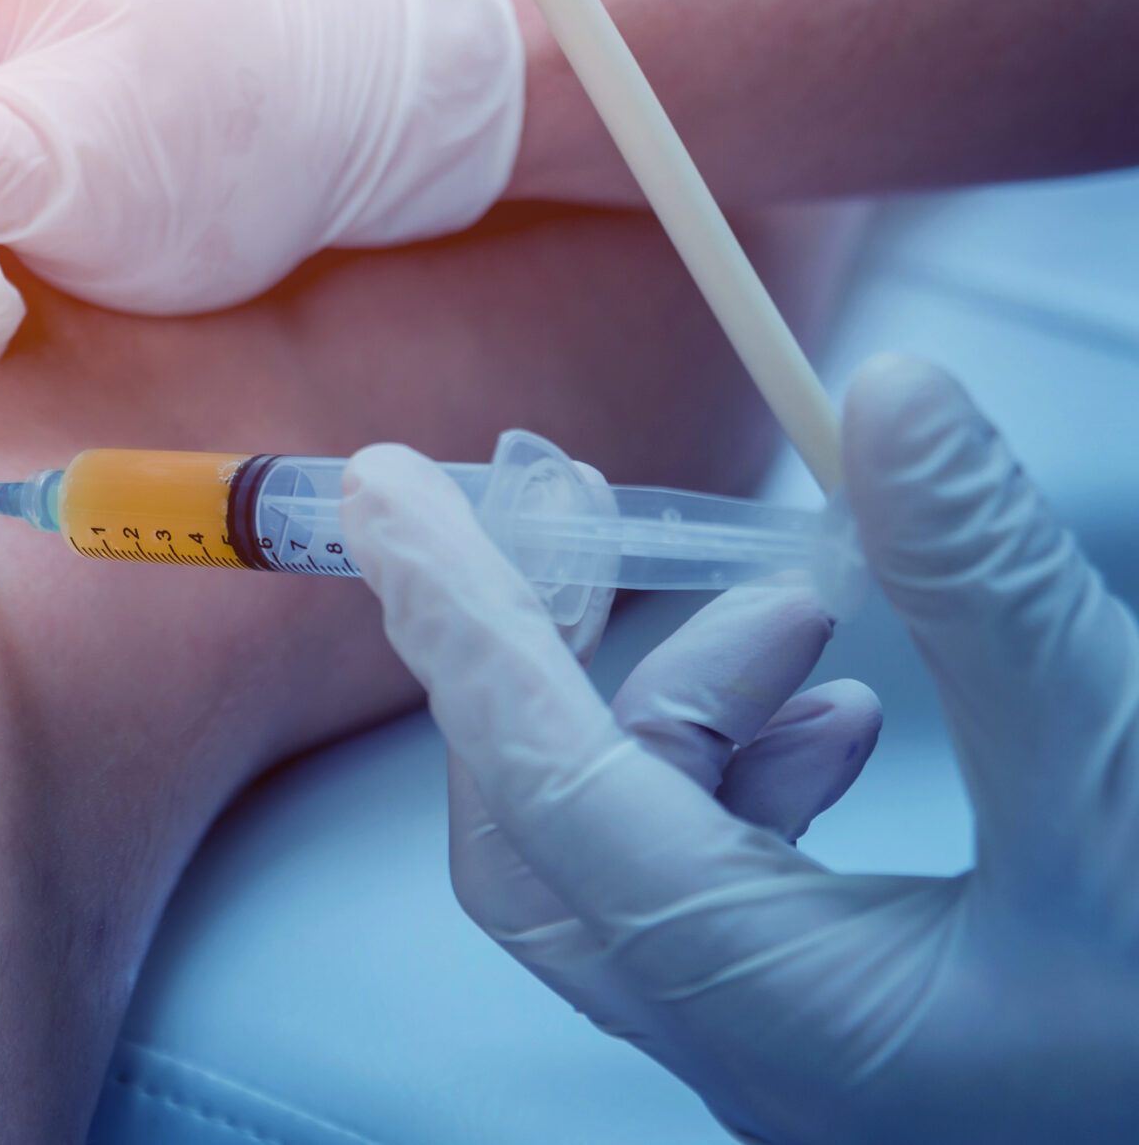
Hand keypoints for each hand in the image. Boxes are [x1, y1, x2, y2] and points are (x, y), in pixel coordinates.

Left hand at [340, 355, 1138, 1142]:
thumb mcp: (1133, 778)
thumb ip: (988, 589)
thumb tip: (882, 393)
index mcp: (784, 1019)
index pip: (539, 784)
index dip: (455, 620)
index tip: (381, 494)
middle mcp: (758, 1050)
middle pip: (543, 832)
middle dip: (548, 661)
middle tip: (583, 519)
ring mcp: (801, 1048)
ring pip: (641, 844)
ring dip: (687, 706)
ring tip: (813, 613)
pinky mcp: (856, 1023)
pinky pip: (726, 876)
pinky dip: (751, 768)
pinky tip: (854, 711)